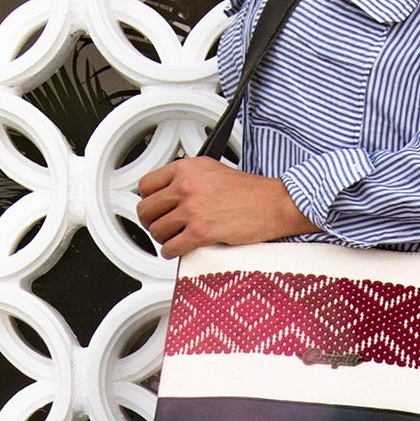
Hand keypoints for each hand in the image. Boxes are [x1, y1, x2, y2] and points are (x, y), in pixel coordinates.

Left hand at [137, 157, 319, 258]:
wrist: (273, 203)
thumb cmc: (250, 191)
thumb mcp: (213, 171)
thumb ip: (188, 179)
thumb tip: (170, 193)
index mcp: (187, 168)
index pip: (146, 185)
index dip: (148, 200)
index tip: (154, 208)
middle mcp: (186, 186)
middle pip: (146, 209)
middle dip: (151, 222)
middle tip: (160, 227)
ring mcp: (192, 209)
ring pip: (157, 231)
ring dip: (163, 239)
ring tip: (174, 239)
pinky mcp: (201, 232)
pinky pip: (170, 247)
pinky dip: (170, 252)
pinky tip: (177, 250)